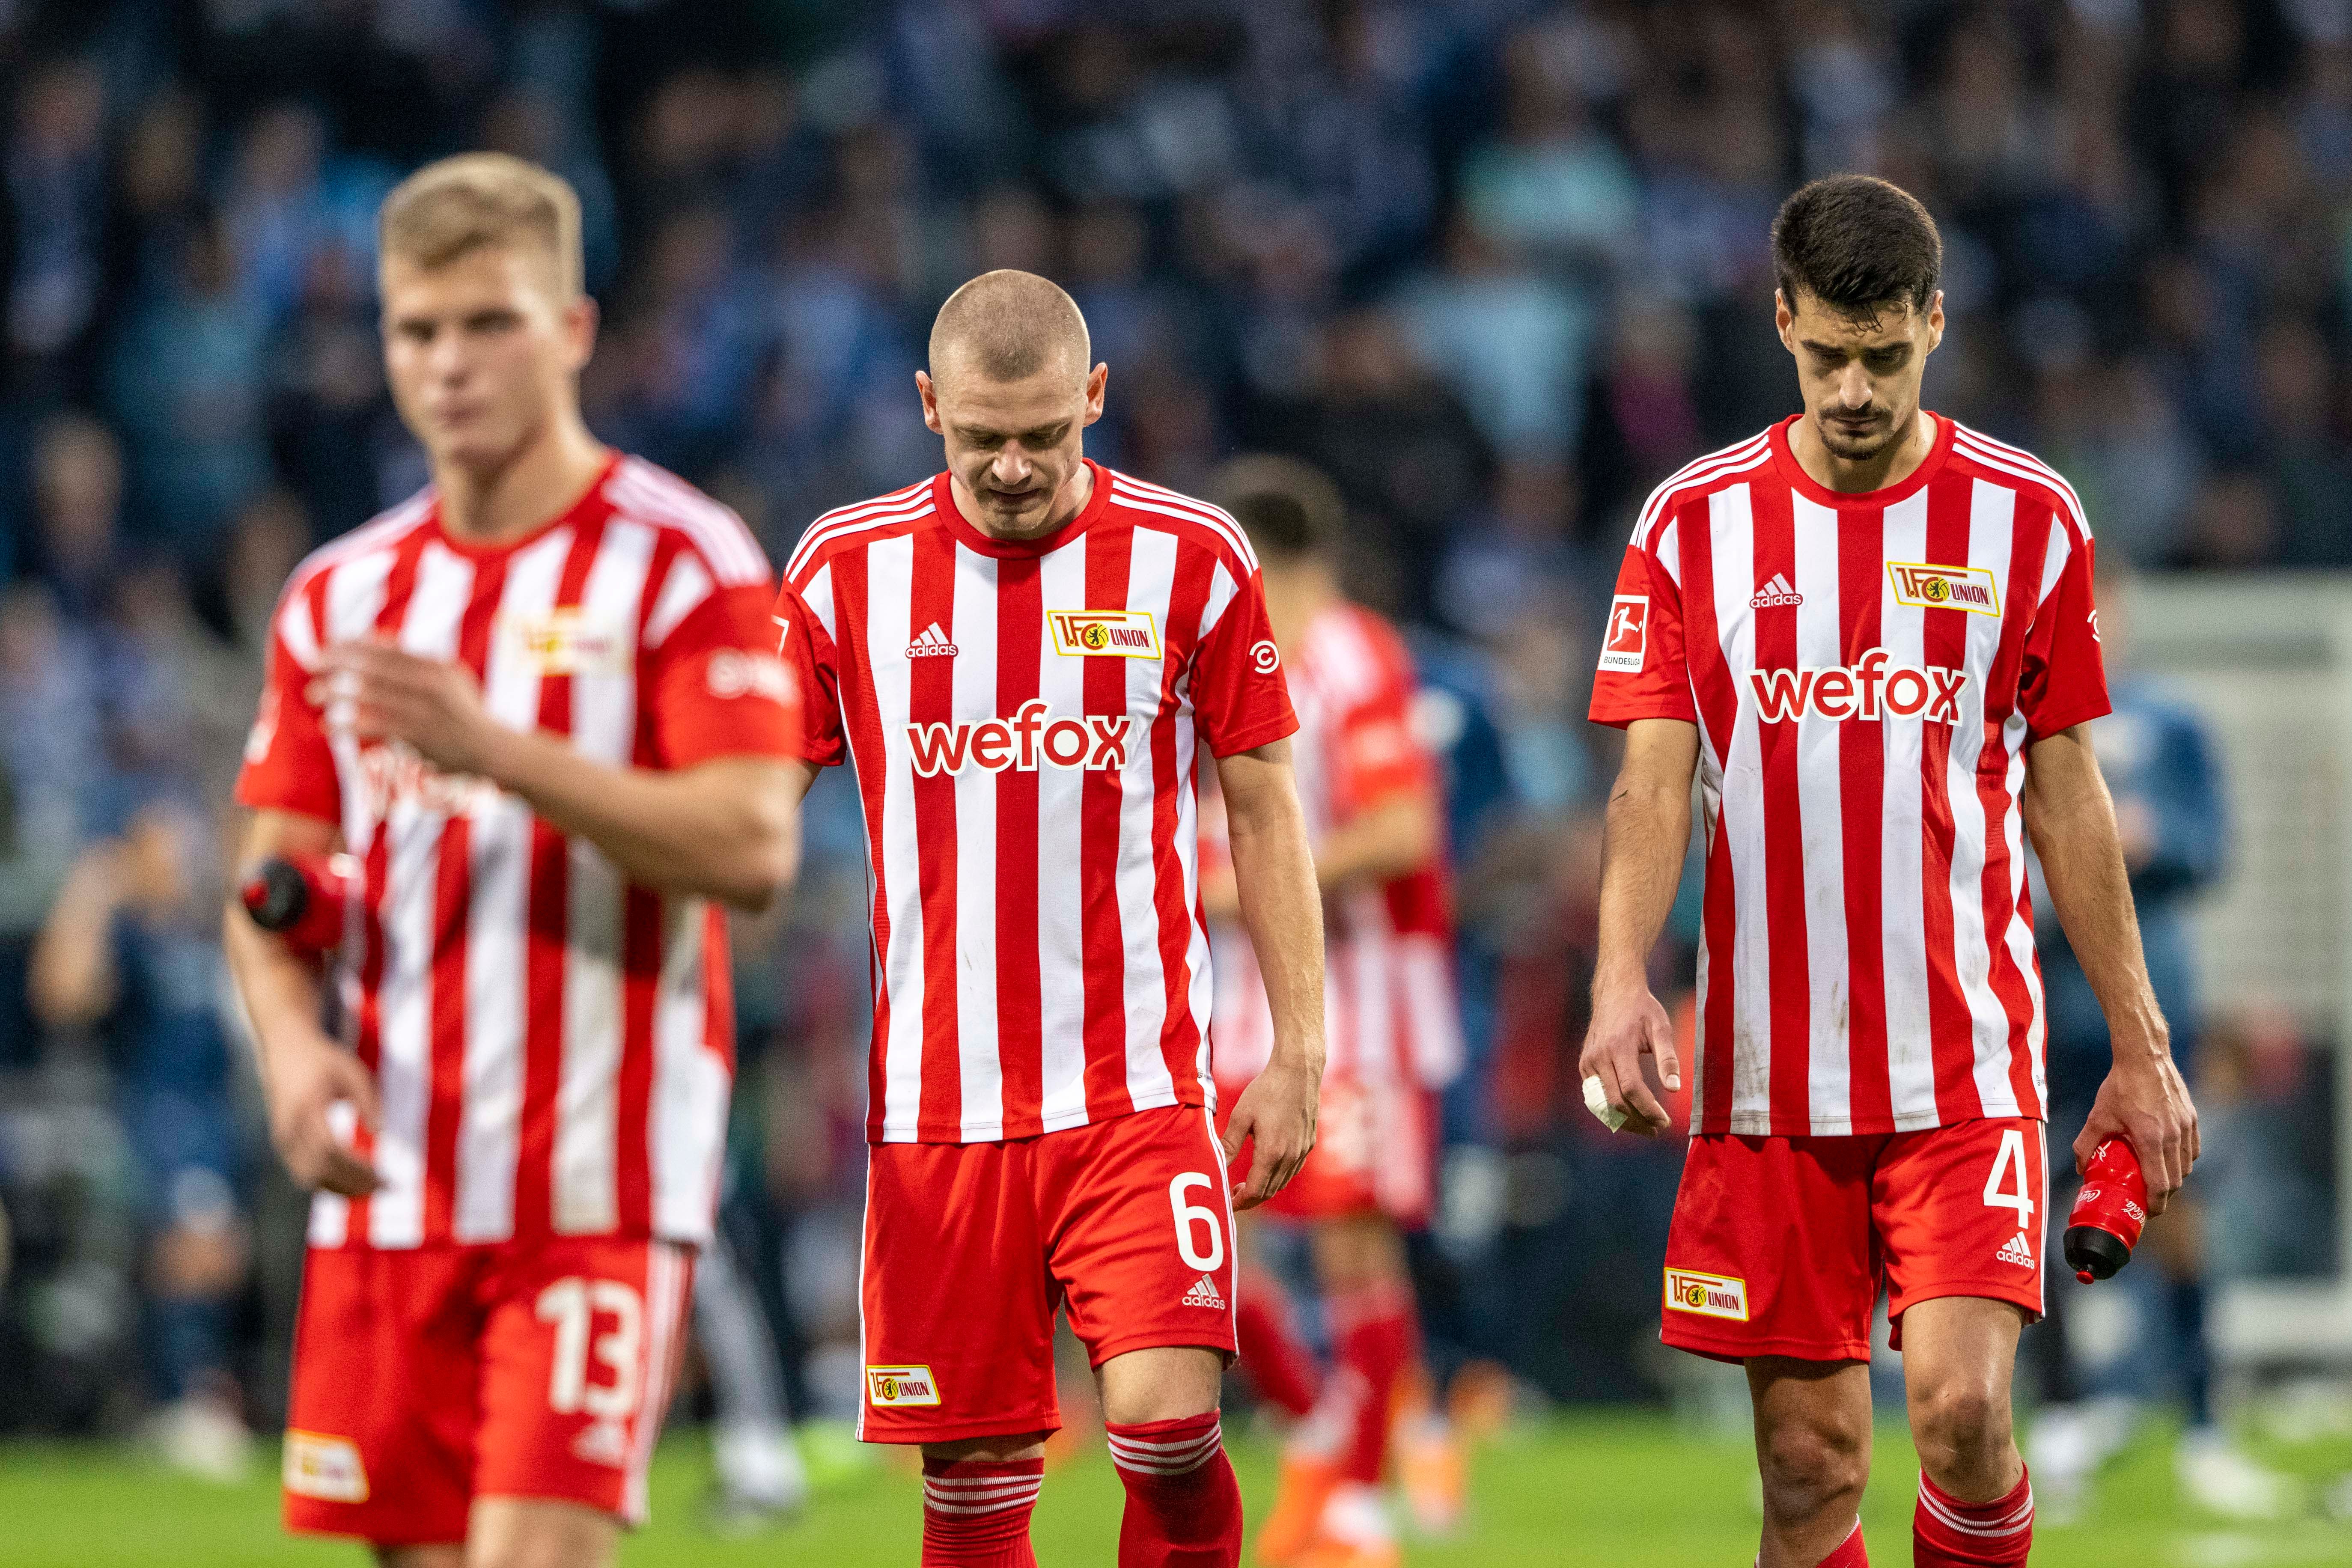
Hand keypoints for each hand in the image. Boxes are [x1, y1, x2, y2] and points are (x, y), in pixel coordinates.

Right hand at [263, 1030, 381, 1196]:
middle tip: (387, 1187)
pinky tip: (353, 1182)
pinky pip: (303, 1172)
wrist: (286, 1048)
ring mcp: (282, 1137)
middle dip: (354, 1184)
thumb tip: (380, 1134)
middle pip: (320, 1170)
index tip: (385, 1177)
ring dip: (341, 1189)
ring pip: (309, 1178)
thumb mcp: (353, 1072)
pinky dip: (327, 1183)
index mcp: (307, 1108)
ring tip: (374, 1189)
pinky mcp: (282, 1142)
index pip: (331, 1151)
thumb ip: (368, 1101)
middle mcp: (289, 1128)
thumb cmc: (325, 1060)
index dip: (358, 1170)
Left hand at [313, 641, 498, 777]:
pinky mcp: (419, 736)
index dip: (354, 645)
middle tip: (313, 665)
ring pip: (372, 696)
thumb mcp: (449, 677)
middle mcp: (431, 685)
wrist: (491, 749)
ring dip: (338, 694)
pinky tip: (329, 725)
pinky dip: (349, 725)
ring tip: (313, 694)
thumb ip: (415, 659)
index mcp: (437, 667)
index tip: (328, 646)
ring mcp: (426, 710)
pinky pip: (376, 727)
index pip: (387, 649)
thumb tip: (378, 637)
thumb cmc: (464, 711)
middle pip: (375, 668)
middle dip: (340, 664)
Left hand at [1220, 1054, 1319, 1209]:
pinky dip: (1278, 1176)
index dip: (1240, 1202)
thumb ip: (1229, 1145)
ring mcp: (1302, 1151)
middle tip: (1233, 1194)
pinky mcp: (1308, 1143)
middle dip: (1250, 1198)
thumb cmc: (1266, 1090)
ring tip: (1246, 1182)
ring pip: (1282, 1182)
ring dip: (1264, 1188)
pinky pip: (1292, 1170)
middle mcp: (1290, 1157)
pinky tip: (1266, 1166)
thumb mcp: (1241, 1116)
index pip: (1255, 1191)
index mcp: (1271, 1153)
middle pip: (1269, 1191)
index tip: (1227, 1202)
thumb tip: (1217, 1167)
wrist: (1298, 1072)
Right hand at [1579, 982, 1679, 1135]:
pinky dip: (1611, 1111)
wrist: (1614, 993)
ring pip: (1603, 1105)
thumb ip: (1668, 1058)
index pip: (1631, 1089)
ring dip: (1624, 1121)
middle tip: (1659, 1128)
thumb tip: (1676, 1088)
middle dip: (1638, 1120)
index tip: (1665, 1121)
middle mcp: (1598, 1057)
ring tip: (1646, 1127)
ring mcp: (1588, 1063)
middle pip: (1616, 1102)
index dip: (1648, 1110)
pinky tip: (1629, 1116)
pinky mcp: (1584, 1066)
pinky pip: (1595, 1097)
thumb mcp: (1661, 1028)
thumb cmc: (1642, 1010)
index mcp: (1618, 1047)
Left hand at [2078, 1048, 2197, 1213]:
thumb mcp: (2097, 1117)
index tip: (2148, 1212)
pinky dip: (2183, 1160)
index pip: (2160, 1185)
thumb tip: (2080, 1169)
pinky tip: (2169, 1158)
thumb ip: (2085, 1145)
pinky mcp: (2192, 1118)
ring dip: (2174, 1177)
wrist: (2144, 1057)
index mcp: (2151, 1140)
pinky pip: (2193, 1149)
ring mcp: (2186, 1127)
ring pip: (2187, 1166)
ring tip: (2157, 1178)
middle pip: (2176, 1180)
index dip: (2156, 1204)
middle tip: (2149, 1197)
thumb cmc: (2120, 1086)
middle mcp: (2174, 1137)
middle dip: (2164, 1195)